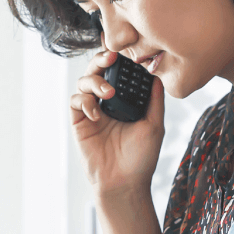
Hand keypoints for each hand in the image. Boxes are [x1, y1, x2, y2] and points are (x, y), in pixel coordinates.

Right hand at [70, 49, 165, 196]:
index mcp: (125, 101)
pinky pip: (75, 102)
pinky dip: (84, 101)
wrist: (124, 183)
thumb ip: (155, 100)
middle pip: (97, 70)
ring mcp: (92, 111)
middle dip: (101, 60)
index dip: (118, 59)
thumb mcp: (154, 125)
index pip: (118, 72)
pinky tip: (96, 113)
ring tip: (107, 93)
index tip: (124, 50)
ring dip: (94, 81)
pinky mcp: (79, 123)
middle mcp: (107, 103)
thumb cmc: (141, 159)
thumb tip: (158, 75)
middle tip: (111, 58)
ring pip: (84, 82)